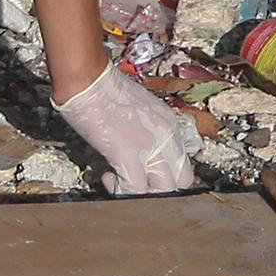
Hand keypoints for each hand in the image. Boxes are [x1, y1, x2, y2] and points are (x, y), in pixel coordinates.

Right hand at [55, 65, 195, 194]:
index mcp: (171, 124)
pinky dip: (120, 191)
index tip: (148, 175)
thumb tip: (143, 152)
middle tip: (138, 183)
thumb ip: (149, 131)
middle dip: (162, 191)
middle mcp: (167, 137)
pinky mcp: (129, 155)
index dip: (168, 176)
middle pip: (183, 180)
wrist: (89, 80)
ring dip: (143, 195)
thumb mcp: (142, 109)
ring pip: (164, 191)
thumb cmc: (107, 91)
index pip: (185, 163)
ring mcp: (151, 147)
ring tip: (121, 181)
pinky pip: (135, 191)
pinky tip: (107, 177)